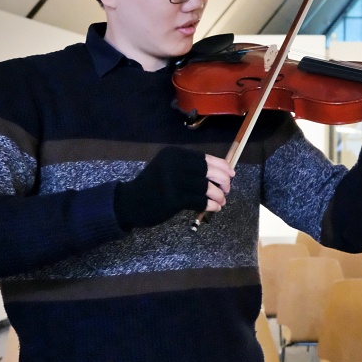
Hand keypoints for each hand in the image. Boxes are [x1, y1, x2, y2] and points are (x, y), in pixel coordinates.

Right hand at [113, 146, 234, 229]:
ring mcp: (173, 181)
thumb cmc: (153, 186)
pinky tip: (214, 207)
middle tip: (227, 189)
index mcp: (174, 153)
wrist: (130, 202)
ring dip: (218, 195)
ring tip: (221, 201)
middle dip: (222, 180)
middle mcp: (174, 164)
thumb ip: (189, 168)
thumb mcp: (168, 168)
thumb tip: (221, 171)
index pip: (204, 158)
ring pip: (206, 187)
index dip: (221, 165)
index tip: (231, 173)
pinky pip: (199, 201)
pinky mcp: (172, 199)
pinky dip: (210, 204)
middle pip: (208, 170)